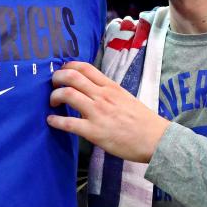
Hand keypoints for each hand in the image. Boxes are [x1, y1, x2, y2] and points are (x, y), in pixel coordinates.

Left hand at [45, 61, 169, 162]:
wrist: (155, 139)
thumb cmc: (143, 121)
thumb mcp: (126, 97)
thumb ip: (109, 92)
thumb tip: (93, 90)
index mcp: (111, 87)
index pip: (85, 67)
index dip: (68, 66)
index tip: (62, 71)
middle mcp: (102, 96)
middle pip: (72, 77)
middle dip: (57, 78)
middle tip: (53, 85)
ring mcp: (97, 113)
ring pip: (67, 94)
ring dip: (54, 96)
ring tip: (53, 102)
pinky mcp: (94, 131)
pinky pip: (68, 123)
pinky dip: (56, 121)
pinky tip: (52, 121)